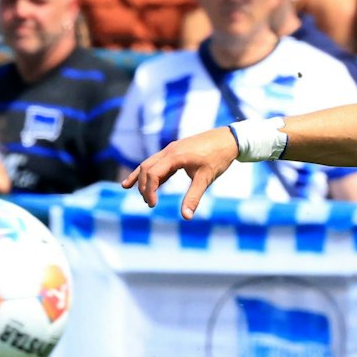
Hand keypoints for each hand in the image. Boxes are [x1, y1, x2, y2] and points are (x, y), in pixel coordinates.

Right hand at [121, 125, 238, 216]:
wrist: (228, 139)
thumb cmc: (218, 158)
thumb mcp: (206, 179)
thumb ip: (193, 197)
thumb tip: (186, 217)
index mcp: (174, 156)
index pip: (153, 174)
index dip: (149, 191)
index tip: (152, 205)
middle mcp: (169, 150)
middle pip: (146, 168)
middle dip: (143, 185)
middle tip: (148, 203)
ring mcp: (172, 149)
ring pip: (149, 162)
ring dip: (141, 176)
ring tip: (128, 187)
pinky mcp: (176, 150)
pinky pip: (158, 161)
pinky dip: (150, 170)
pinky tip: (147, 179)